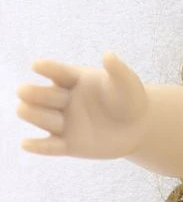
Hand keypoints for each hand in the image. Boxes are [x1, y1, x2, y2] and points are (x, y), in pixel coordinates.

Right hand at [16, 52, 148, 159]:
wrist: (138, 127)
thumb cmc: (130, 99)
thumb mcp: (127, 83)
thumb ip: (118, 70)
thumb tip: (108, 55)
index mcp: (73, 79)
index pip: (56, 72)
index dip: (46, 68)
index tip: (37, 65)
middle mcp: (62, 99)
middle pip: (40, 94)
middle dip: (33, 93)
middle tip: (25, 91)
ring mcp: (63, 122)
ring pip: (39, 117)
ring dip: (32, 114)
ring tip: (24, 108)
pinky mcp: (67, 144)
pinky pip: (49, 146)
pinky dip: (37, 146)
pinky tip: (26, 144)